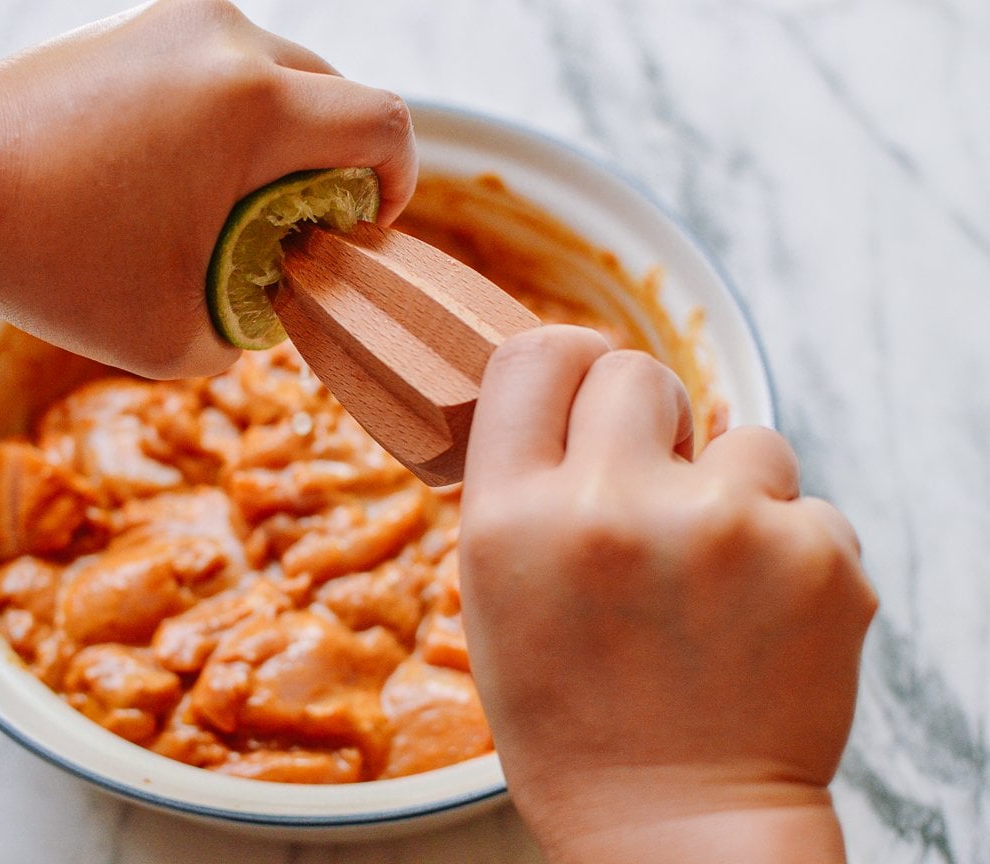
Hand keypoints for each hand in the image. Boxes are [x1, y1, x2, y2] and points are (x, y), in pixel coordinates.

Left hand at [0, 0, 415, 378]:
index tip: (360, 231)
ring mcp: (181, 20)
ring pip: (285, 77)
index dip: (397, 186)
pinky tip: (183, 172)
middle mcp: (228, 41)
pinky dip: (233, 118)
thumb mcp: (177, 333)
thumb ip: (259, 320)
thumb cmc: (51, 260)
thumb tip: (280, 291)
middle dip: (335, 171)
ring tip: (228, 205)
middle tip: (292, 234)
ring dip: (283, 143)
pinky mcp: (145, 21)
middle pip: (339, 98)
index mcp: (254, 106)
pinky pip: (228, 66)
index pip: (388, 125)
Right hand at [458, 326, 875, 861]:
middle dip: (645, 419)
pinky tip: (757, 613)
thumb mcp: (496, 597)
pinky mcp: (816, 557)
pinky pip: (803, 504)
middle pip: (637, 370)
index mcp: (514, 516)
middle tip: (650, 486)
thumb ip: (524, 489)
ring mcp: (723, 526)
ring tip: (710, 575)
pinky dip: (787, 547)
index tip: (581, 391)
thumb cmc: (572, 717)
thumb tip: (571, 398)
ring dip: (729, 487)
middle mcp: (612, 505)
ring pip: (741, 435)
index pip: (537, 354)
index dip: (563, 366)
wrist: (676, 826)